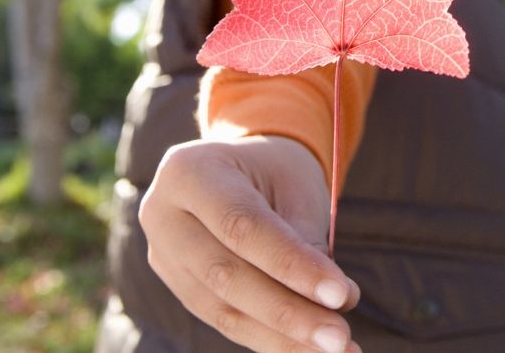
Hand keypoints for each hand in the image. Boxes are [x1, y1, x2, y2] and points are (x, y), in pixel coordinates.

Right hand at [139, 135, 361, 352]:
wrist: (240, 170)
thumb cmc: (275, 171)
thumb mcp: (295, 186)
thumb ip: (306, 240)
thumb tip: (334, 304)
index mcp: (190, 172)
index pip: (243, 227)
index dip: (292, 266)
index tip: (341, 295)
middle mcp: (162, 215)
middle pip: (227, 276)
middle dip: (289, 313)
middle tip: (340, 337)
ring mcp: (163, 256)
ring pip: (224, 310)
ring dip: (284, 338)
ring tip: (337, 350)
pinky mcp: (178, 287)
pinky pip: (226, 320)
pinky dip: (271, 339)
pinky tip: (308, 350)